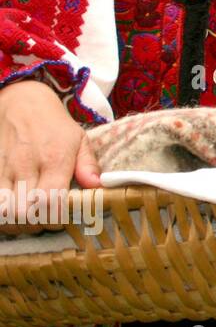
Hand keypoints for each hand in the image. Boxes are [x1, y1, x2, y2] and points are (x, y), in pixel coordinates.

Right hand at [0, 79, 98, 234]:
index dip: (54, 219)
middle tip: (42, 222)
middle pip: (24, 211)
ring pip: (3, 209)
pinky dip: (0, 212)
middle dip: (34, 224)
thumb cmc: (53, 125)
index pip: (51, 201)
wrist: (20, 102)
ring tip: (26, 219)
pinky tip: (10, 211)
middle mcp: (26, 164)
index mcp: (54, 158)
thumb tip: (96, 187)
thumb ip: (87, 165)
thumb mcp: (79, 139)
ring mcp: (3, 167)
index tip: (59, 221)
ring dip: (15, 222)